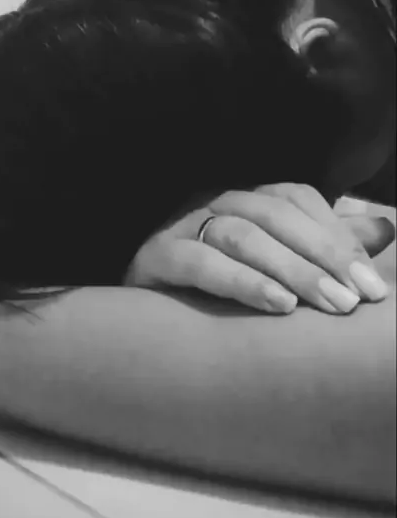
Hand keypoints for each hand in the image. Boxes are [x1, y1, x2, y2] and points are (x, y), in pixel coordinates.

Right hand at [124, 184, 394, 314]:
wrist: (144, 318)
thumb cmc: (221, 287)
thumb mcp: (280, 265)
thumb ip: (328, 244)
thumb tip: (386, 228)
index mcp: (248, 200)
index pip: (298, 199)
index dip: (337, 236)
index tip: (372, 286)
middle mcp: (217, 204)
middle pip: (275, 215)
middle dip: (322, 256)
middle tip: (355, 300)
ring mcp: (183, 226)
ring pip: (242, 235)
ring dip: (289, 268)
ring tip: (327, 303)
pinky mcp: (155, 257)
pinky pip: (199, 262)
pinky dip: (240, 280)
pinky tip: (276, 304)